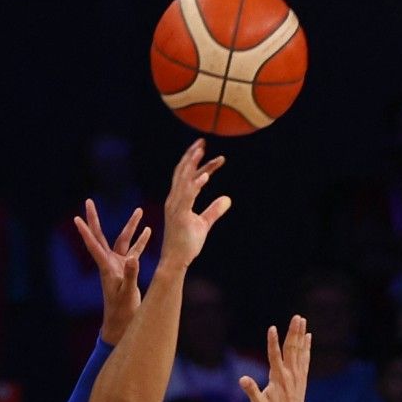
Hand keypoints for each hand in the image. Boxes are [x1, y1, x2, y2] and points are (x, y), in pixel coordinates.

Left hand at [73, 203, 151, 345]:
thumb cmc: (122, 311)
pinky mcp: (127, 269)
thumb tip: (132, 259)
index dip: (85, 232)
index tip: (77, 218)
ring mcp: (118, 265)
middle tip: (88, 201)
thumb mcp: (127, 293)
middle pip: (101, 236)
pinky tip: (148, 231)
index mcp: (106, 268)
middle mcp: (109, 263)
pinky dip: (141, 241)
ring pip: (123, 240)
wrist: (122, 322)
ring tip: (139, 211)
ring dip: (131, 226)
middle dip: (94, 219)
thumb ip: (130, 275)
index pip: (94, 246)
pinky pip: (134, 251)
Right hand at [159, 139, 229, 272]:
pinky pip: (188, 196)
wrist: (175, 261)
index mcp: (177, 200)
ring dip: (193, 163)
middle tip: (203, 141)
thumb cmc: (186, 244)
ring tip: (203, 149)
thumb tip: (228, 199)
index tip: (208, 152)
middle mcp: (173, 200)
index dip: (196, 163)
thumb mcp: (203, 224)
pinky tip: (206, 175)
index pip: (186, 176)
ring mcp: (175, 207)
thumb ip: (214, 210)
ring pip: (183, 179)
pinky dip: (196, 184)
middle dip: (192, 155)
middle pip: (181, 171)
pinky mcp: (179, 215)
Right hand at [240, 314, 310, 401]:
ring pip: (299, 351)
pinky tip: (308, 337)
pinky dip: (306, 347)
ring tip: (302, 320)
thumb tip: (242, 379)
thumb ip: (251, 391)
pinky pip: (305, 359)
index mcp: (278, 379)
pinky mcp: (302, 379)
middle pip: (291, 349)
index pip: (274, 357)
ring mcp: (298, 376)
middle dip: (293, 332)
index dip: (273, 342)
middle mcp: (290, 375)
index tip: (272, 328)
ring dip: (301, 335)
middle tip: (296, 317)